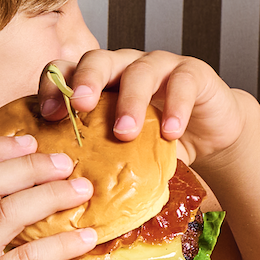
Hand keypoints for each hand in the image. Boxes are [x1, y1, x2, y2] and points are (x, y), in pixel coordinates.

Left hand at [48, 49, 247, 163]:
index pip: (67, 71)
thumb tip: (67, 200)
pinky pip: (183, 81)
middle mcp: (125, 67)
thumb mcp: (125, 153)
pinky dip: (177, 106)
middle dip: (86, 80)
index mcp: (100, 83)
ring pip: (140, 70)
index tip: (49, 116)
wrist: (211, 136)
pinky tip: (171, 132)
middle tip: (80, 106)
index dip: (54, 88)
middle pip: (98, 59)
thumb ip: (100, 163)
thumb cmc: (160, 143)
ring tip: (125, 133)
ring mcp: (160, 66)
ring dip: (130, 101)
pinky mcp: (194, 73)